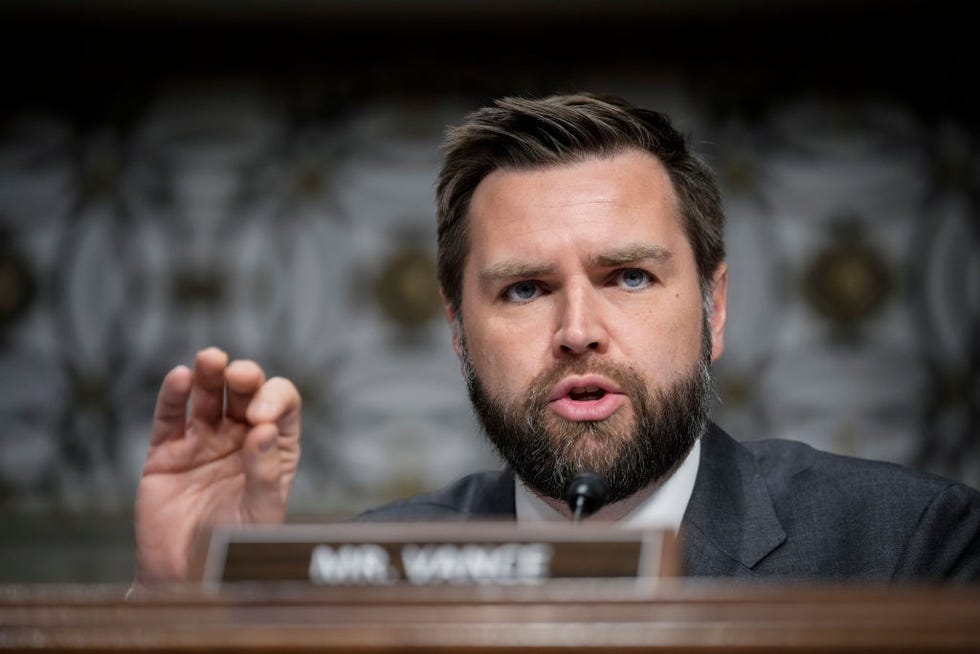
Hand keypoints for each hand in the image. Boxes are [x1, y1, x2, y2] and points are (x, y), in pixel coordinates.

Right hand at [134, 347, 300, 583]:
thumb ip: (266, 475)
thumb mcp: (260, 516)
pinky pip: (171, 417)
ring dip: (210, 373)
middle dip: (245, 377)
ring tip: (210, 359)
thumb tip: (264, 431)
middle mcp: (240, 438)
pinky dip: (174, 395)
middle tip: (239, 376)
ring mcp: (203, 442)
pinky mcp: (167, 453)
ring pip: (208, 396)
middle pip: (246, 393)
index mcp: (273, 449)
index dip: (275, 400)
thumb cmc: (233, 552)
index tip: (261, 418)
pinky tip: (180, 377)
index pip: (282, 407)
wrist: (185, 580)